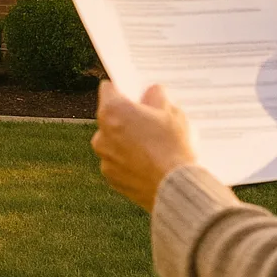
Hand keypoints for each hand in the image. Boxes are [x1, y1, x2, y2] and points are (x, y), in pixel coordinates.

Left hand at [91, 81, 197, 211]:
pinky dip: (128, 161)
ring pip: (113, 140)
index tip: (134, 93)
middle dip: (127, 116)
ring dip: (126, 140)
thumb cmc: (172, 146)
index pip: (108, 89)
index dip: (123, 89)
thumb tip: (152, 92)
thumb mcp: (171, 112)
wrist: (175, 188)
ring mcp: (104, 158)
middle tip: (149, 120)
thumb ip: (157, 95)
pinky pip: (117, 162)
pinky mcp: (111, 178)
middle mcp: (101, 134)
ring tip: (152, 145)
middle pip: (110, 116)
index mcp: (112, 111)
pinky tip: (149, 163)